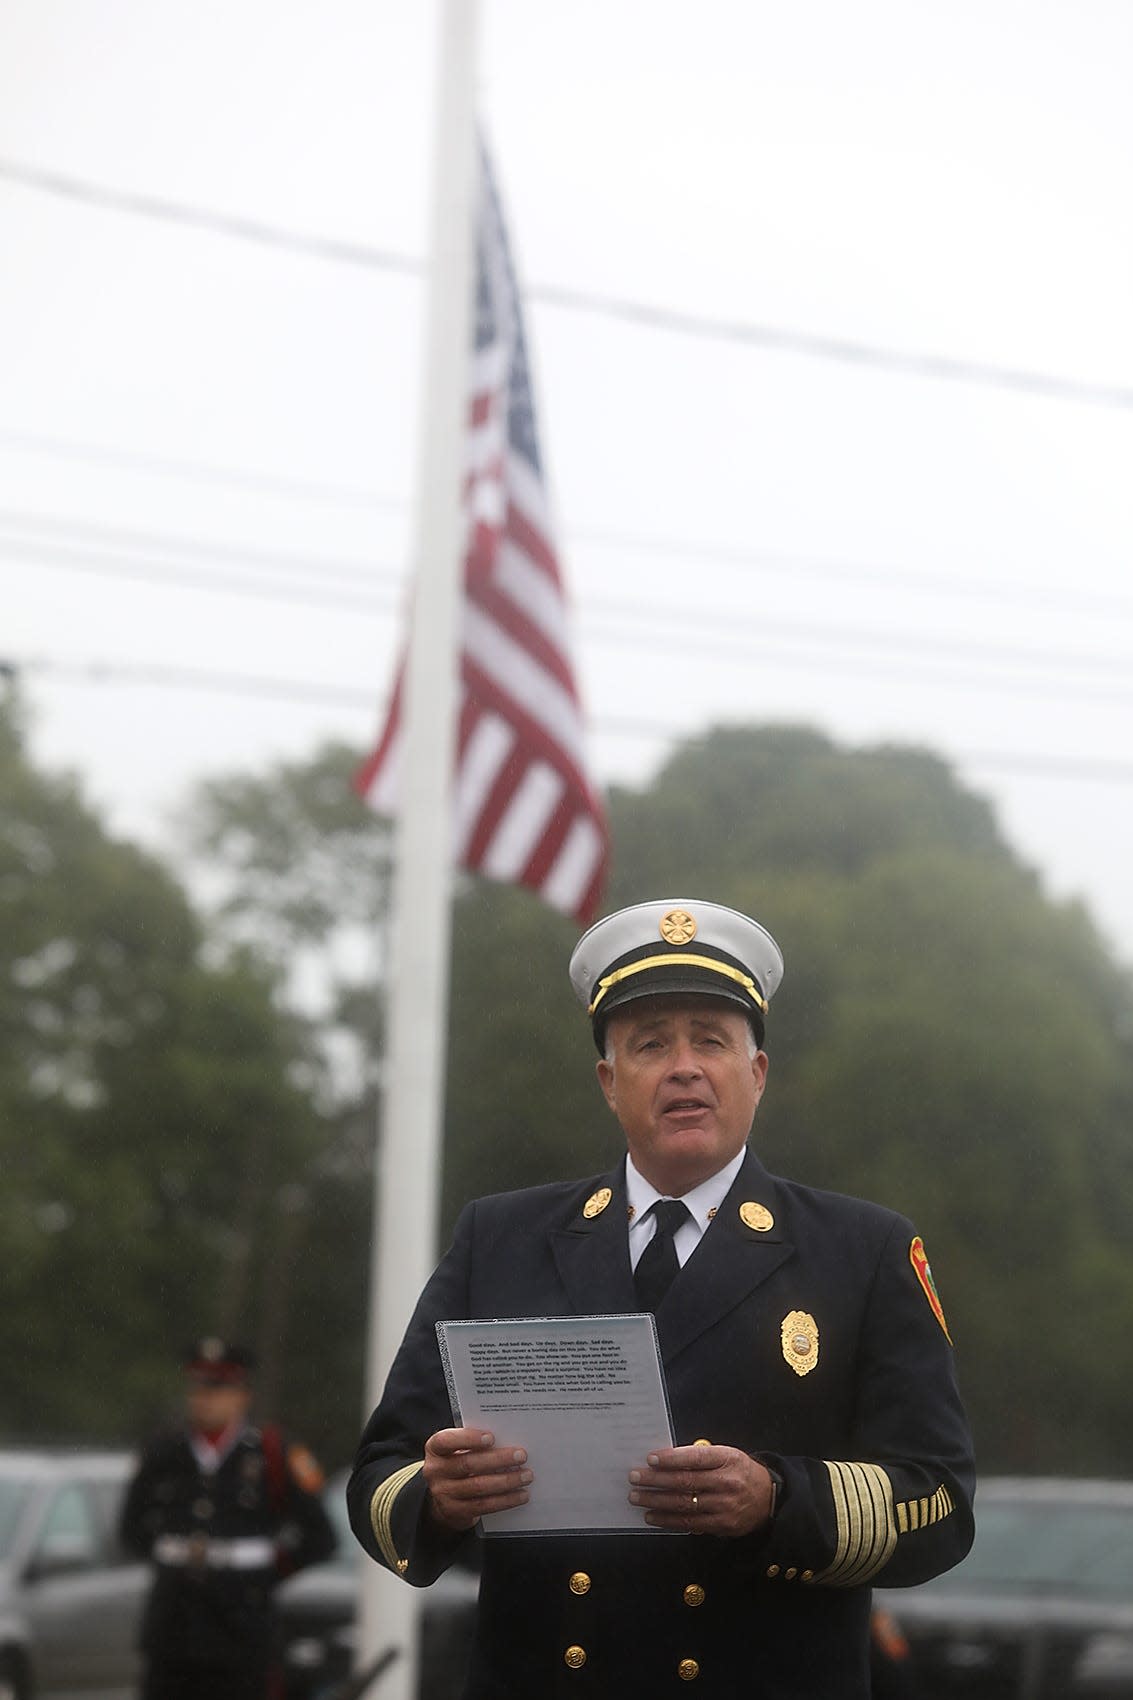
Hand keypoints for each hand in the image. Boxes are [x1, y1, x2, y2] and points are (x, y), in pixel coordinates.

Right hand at [423, 1427, 532, 1531]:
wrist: (443, 1495)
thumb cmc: (458, 1461)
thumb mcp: (458, 1448)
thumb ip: (474, 1442)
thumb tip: (508, 1438)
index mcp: (435, 1448)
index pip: (447, 1441)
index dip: (468, 1438)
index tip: (492, 1437)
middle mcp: (435, 1471)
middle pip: (468, 1464)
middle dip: (497, 1459)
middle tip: (521, 1455)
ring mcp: (443, 1493)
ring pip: (478, 1487)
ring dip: (506, 1481)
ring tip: (526, 1476)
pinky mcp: (456, 1512)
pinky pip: (483, 1506)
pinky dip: (505, 1500)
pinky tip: (520, 1495)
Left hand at [627, 1444, 774, 1536]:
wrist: (769, 1498)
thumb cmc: (741, 1472)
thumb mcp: (727, 1455)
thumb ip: (701, 1457)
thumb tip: (666, 1460)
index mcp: (727, 1459)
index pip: (695, 1458)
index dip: (671, 1458)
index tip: (650, 1459)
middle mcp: (727, 1482)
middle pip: (685, 1482)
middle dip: (656, 1480)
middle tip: (635, 1478)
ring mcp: (724, 1506)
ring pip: (684, 1504)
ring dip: (656, 1501)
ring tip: (637, 1497)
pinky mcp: (722, 1525)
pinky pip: (690, 1523)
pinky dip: (668, 1519)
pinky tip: (652, 1516)